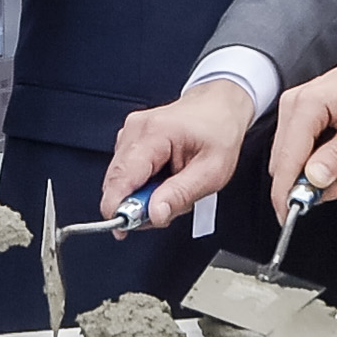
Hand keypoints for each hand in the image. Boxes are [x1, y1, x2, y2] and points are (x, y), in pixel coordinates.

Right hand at [103, 78, 254, 230]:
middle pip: (117, 182)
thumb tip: (154, 214)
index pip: (121, 177)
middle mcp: (135, 130)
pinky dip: (145, 185)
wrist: (220, 107)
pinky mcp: (130, 141)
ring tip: (174, 187)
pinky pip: (128, 174)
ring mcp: (130, 134)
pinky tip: (165, 179)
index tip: (122, 229)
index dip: (117, 208)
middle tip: (169, 208)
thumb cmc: (219, 132)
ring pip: (122, 181)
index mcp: (154, 133)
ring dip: (144, 195)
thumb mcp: (212, 171)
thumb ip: (181, 194)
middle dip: (139, 204)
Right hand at [269, 38, 336, 201]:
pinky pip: (303, 149)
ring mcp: (297, 109)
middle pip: (286, 163)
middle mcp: (295, 105)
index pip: (286, 160)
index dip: (286, 192)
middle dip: (311, 181)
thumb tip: (313, 179)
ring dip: (322, 170)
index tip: (289, 215)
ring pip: (295, 160)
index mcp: (307, 105)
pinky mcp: (304, 115)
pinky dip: (323, 159)